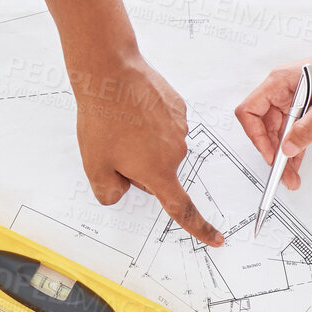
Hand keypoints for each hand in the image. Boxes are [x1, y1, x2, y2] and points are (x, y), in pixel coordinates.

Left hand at [72, 49, 223, 246]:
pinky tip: (132, 108)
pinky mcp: (178, 107)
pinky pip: (163, 124)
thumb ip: (108, 192)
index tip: (216, 238)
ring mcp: (180, 127)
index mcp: (159, 172)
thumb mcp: (95, 165)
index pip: (182, 209)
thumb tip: (120, 192)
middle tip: (115, 144)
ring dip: (143, 142)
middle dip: (139, 166)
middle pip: (160, 172)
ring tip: (121, 122)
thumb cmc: (102, 118)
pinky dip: (149, 121)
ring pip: (160, 147)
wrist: (110, 72)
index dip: (200, 228)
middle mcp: (176, 152)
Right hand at [234, 43, 311, 190]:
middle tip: (281, 173)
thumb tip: (289, 148)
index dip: (256, 135)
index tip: (270, 153)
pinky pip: (294, 131)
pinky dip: (295, 147)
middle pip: (264, 126)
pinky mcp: (307, 108)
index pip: (250, 110)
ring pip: (279, 132)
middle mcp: (283, 90)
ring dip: (284, 154)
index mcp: (280, 82)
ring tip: (290, 177)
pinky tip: (297, 163)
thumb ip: (308, 127)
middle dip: (271, 151)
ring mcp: (294, 99)